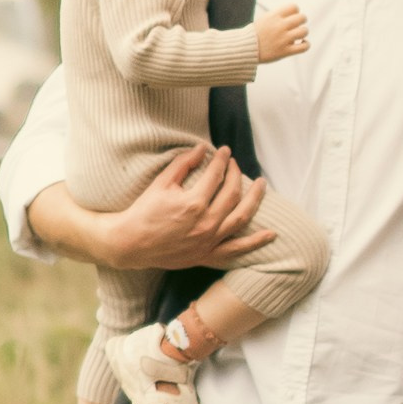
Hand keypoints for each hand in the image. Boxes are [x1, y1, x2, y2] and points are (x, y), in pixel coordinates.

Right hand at [27, 143, 269, 271]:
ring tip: (262, 185)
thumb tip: (202, 148)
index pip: (217, 174)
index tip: (225, 151)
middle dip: (237, 174)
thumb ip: (184, 164)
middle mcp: (206, 222)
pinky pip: (237, 249)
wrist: (131, 243)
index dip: (223, 160)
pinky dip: (256, 242)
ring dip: (255, 199)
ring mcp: (209, 240)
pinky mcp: (208, 255)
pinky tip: (270, 233)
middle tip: (235, 164)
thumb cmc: (144, 211)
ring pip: (242, 217)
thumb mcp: (161, 183)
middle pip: (233, 193)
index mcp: (194, 202)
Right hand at [254, 1, 309, 62]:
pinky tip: (302, 43)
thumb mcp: (264, 19)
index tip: (291, 17)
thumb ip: (279, 16)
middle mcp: (279, 26)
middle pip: (302, 18)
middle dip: (301, 21)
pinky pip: (304, 46)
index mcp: (274, 16)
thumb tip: (295, 13)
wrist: (244, 49)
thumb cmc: (255, 34)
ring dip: (303, 33)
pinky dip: (306, 44)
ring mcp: (283, 39)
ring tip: (297, 35)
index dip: (295, 12)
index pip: (294, 7)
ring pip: (304, 31)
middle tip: (296, 26)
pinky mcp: (285, 52)